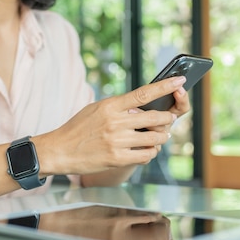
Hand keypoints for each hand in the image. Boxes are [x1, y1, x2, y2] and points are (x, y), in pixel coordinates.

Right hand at [35, 76, 187, 174]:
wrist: (59, 150)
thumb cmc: (78, 128)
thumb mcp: (96, 109)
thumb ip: (118, 107)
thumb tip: (141, 108)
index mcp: (110, 106)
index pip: (144, 93)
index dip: (165, 86)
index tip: (180, 80)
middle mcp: (115, 122)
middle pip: (155, 117)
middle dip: (166, 119)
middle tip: (168, 119)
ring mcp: (117, 141)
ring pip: (154, 138)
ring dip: (161, 137)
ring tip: (160, 135)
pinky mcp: (117, 159)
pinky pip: (146, 155)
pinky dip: (151, 152)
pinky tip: (147, 150)